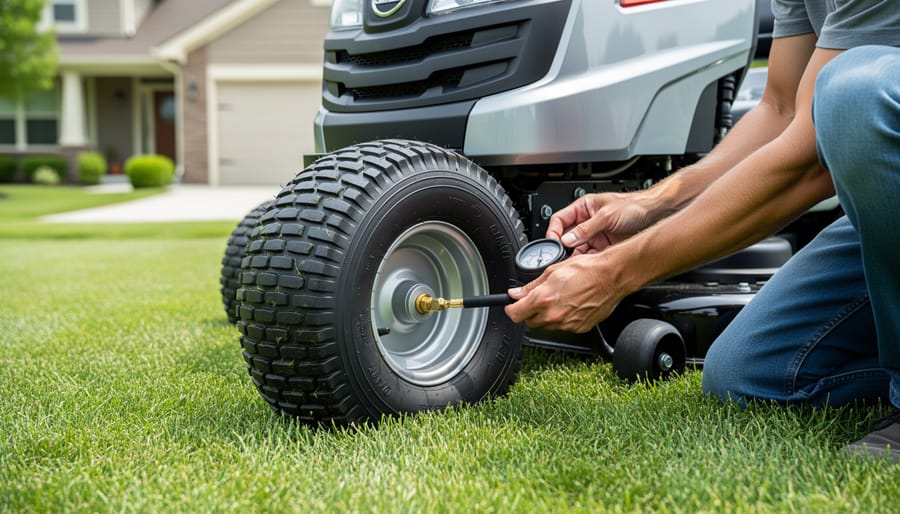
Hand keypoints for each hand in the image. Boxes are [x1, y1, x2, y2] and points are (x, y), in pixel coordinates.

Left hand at [504, 253, 624, 332]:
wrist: (611, 276)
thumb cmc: (586, 270)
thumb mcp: (552, 271)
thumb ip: (531, 286)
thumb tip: (516, 293)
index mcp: (543, 300)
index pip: (515, 314)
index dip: (511, 308)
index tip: (513, 305)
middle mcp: (553, 315)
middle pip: (530, 321)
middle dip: (530, 311)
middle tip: (538, 298)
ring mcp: (567, 324)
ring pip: (547, 325)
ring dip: (547, 315)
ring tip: (559, 298)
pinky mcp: (579, 328)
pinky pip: (564, 326)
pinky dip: (563, 318)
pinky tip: (571, 304)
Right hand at [547, 192, 655, 253]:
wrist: (655, 214)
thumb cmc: (634, 206)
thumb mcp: (607, 216)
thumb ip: (586, 229)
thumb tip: (567, 240)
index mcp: (583, 208)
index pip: (559, 220)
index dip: (553, 232)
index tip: (553, 243)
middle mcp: (586, 222)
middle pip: (566, 237)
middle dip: (564, 248)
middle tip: (563, 257)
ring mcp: (594, 235)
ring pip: (577, 249)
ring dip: (575, 256)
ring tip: (576, 263)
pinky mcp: (602, 246)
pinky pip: (589, 256)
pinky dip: (587, 262)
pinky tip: (587, 265)